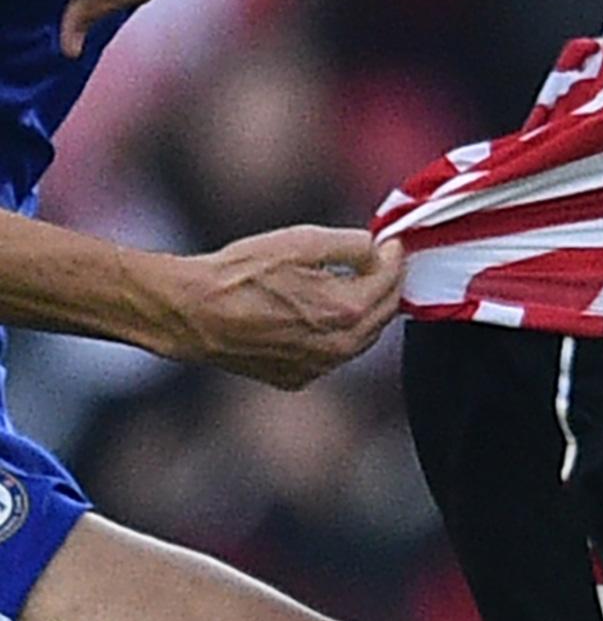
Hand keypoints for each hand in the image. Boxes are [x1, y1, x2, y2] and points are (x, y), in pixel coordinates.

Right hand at [161, 227, 404, 388]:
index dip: (394, 257)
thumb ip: (352, 245)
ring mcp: (316, 368)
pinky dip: (336, 333)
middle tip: (380, 261)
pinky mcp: (294, 379)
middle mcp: (337, 348)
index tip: (390, 243)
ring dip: (364, 311)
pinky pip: (331, 354)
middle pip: (384, 313)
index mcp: (346, 312)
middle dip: (386, 284)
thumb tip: (378, 249)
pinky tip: (320, 312)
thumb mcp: (303, 242)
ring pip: (361, 338)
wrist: (190, 313)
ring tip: (353, 282)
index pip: (391, 282)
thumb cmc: (241, 274)